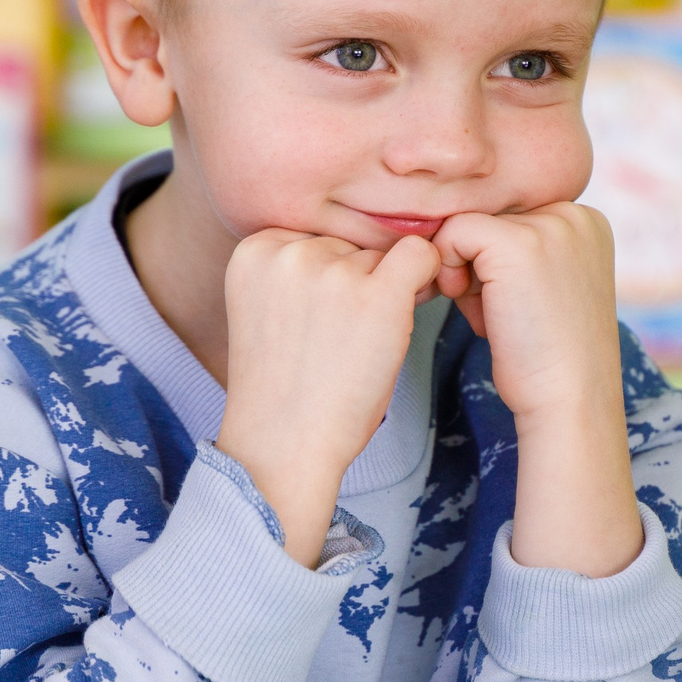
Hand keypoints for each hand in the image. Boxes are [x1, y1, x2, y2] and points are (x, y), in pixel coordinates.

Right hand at [215, 229, 439, 567]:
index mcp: (255, 249)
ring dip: (383, 292)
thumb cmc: (286, 386)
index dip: (329, 278)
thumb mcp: (270, 308)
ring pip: (382, 256)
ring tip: (355, 345)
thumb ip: (301, 268)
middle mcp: (289, 252)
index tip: (318, 320)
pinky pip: (422, 256)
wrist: (285, 444)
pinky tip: (406, 316)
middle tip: (338, 339)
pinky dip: (426, 278)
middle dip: (355, 284)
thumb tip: (375, 240)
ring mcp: (333, 272)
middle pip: (349, 246)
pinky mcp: (377, 295)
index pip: (316, 237)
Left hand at [434, 206, 640, 577]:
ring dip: (466, 274)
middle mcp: (574, 214)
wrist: (570, 400)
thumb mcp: (550, 287)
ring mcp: (548, 225)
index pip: (513, 219)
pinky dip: (450, 272)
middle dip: (481, 267)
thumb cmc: (551, 358)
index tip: (519, 307)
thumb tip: (461, 231)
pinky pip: (452, 234)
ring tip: (497, 315)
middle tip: (507, 315)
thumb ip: (524, 251)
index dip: (500, 265)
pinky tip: (478, 311)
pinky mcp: (514, 244)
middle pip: (490, 218)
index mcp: (588, 222)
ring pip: (468, 227)